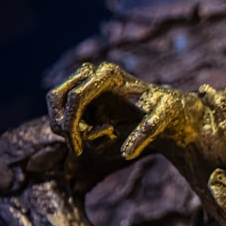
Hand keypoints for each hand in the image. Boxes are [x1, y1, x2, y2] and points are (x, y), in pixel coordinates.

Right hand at [47, 62, 196, 158]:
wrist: (168, 108)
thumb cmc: (167, 111)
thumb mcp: (163, 121)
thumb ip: (146, 134)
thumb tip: (126, 153)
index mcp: (109, 74)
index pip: (76, 97)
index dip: (71, 124)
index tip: (77, 149)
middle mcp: (94, 72)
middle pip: (57, 96)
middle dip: (63, 124)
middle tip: (77, 149)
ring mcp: (87, 81)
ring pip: (57, 103)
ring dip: (69, 126)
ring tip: (102, 137)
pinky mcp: (86, 93)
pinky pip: (66, 111)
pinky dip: (75, 126)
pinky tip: (104, 132)